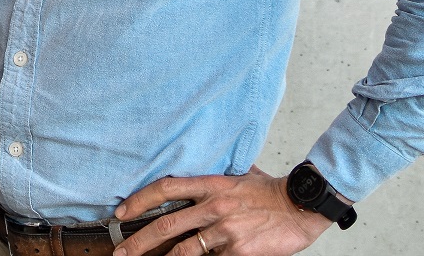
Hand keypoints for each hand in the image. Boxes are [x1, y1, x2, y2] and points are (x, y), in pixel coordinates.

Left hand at [111, 166, 336, 255]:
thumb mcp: (238, 175)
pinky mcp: (239, 251)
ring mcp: (226, 230)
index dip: (139, 200)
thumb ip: (216, 178)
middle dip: (139, 241)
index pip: (165, 189)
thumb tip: (199, 174)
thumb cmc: (270, 191)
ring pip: (185, 250)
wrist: (301, 206)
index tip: (122, 213)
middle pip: (167, 224)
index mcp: (211, 185)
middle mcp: (214, 206)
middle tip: (122, 251)